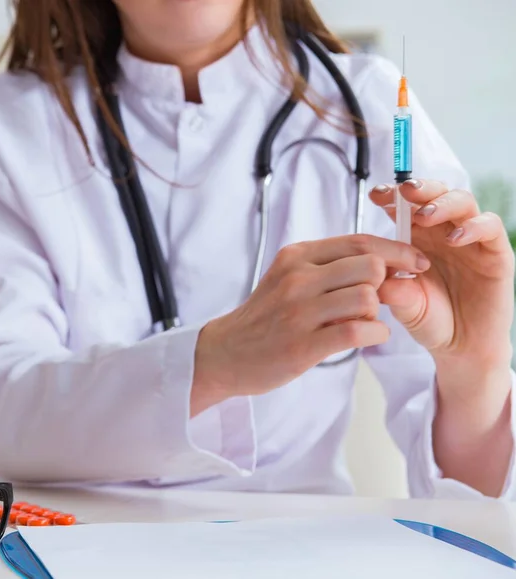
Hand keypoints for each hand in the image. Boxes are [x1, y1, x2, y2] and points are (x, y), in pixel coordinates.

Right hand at [192, 235, 429, 412]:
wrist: (226, 351)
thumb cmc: (265, 316)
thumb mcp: (287, 277)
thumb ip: (327, 267)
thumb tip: (380, 261)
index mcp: (296, 257)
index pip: (359, 241)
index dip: (396, 250)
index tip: (415, 262)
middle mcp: (297, 278)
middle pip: (370, 265)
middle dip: (387, 281)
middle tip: (384, 297)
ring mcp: (299, 312)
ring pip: (367, 297)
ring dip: (376, 312)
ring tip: (363, 320)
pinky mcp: (303, 345)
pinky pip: (359, 331)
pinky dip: (374, 334)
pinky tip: (366, 336)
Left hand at [369, 179, 514, 374]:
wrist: (460, 348)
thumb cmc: (429, 321)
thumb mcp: (405, 305)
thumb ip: (393, 289)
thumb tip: (376, 273)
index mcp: (416, 238)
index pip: (405, 207)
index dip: (391, 196)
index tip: (375, 194)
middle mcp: (443, 233)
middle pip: (434, 195)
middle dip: (418, 188)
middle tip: (402, 191)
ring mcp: (471, 240)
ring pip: (463, 202)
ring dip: (442, 203)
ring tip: (424, 217)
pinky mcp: (495, 254)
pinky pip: (490, 227)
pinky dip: (474, 227)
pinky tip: (455, 239)